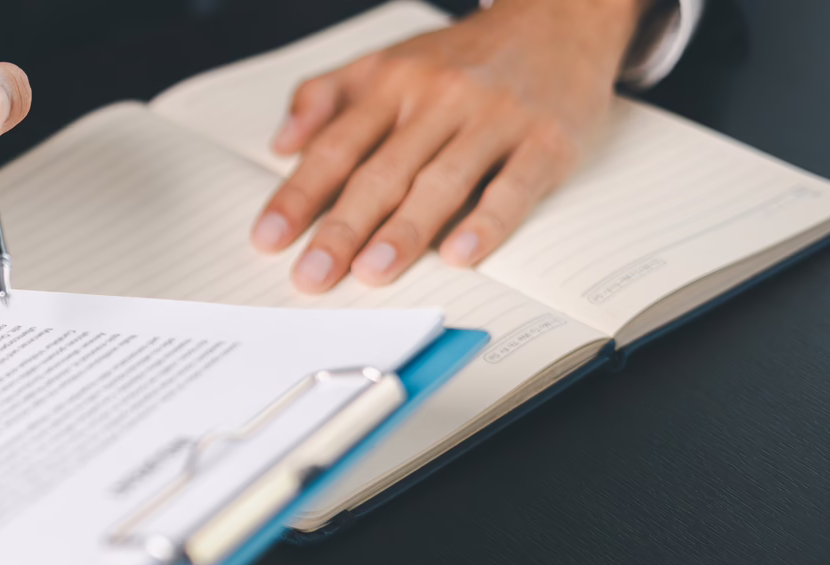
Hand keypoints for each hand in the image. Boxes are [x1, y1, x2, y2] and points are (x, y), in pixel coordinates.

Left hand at [255, 0, 650, 292]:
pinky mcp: (548, 140)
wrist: (560, 19)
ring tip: (371, 272)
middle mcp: (440, 97)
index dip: (299, 194)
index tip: (269, 238)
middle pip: (382, 170)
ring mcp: (495, 118)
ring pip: (441, 180)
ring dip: (404, 231)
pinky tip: (459, 254)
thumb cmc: (463, 57)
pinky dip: (487, 222)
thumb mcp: (387, 61)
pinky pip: (514, 187)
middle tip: (313, 274)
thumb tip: (280, 145)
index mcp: (393, 82)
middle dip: (342, 227)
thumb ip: (326, 97)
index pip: (336, 145)